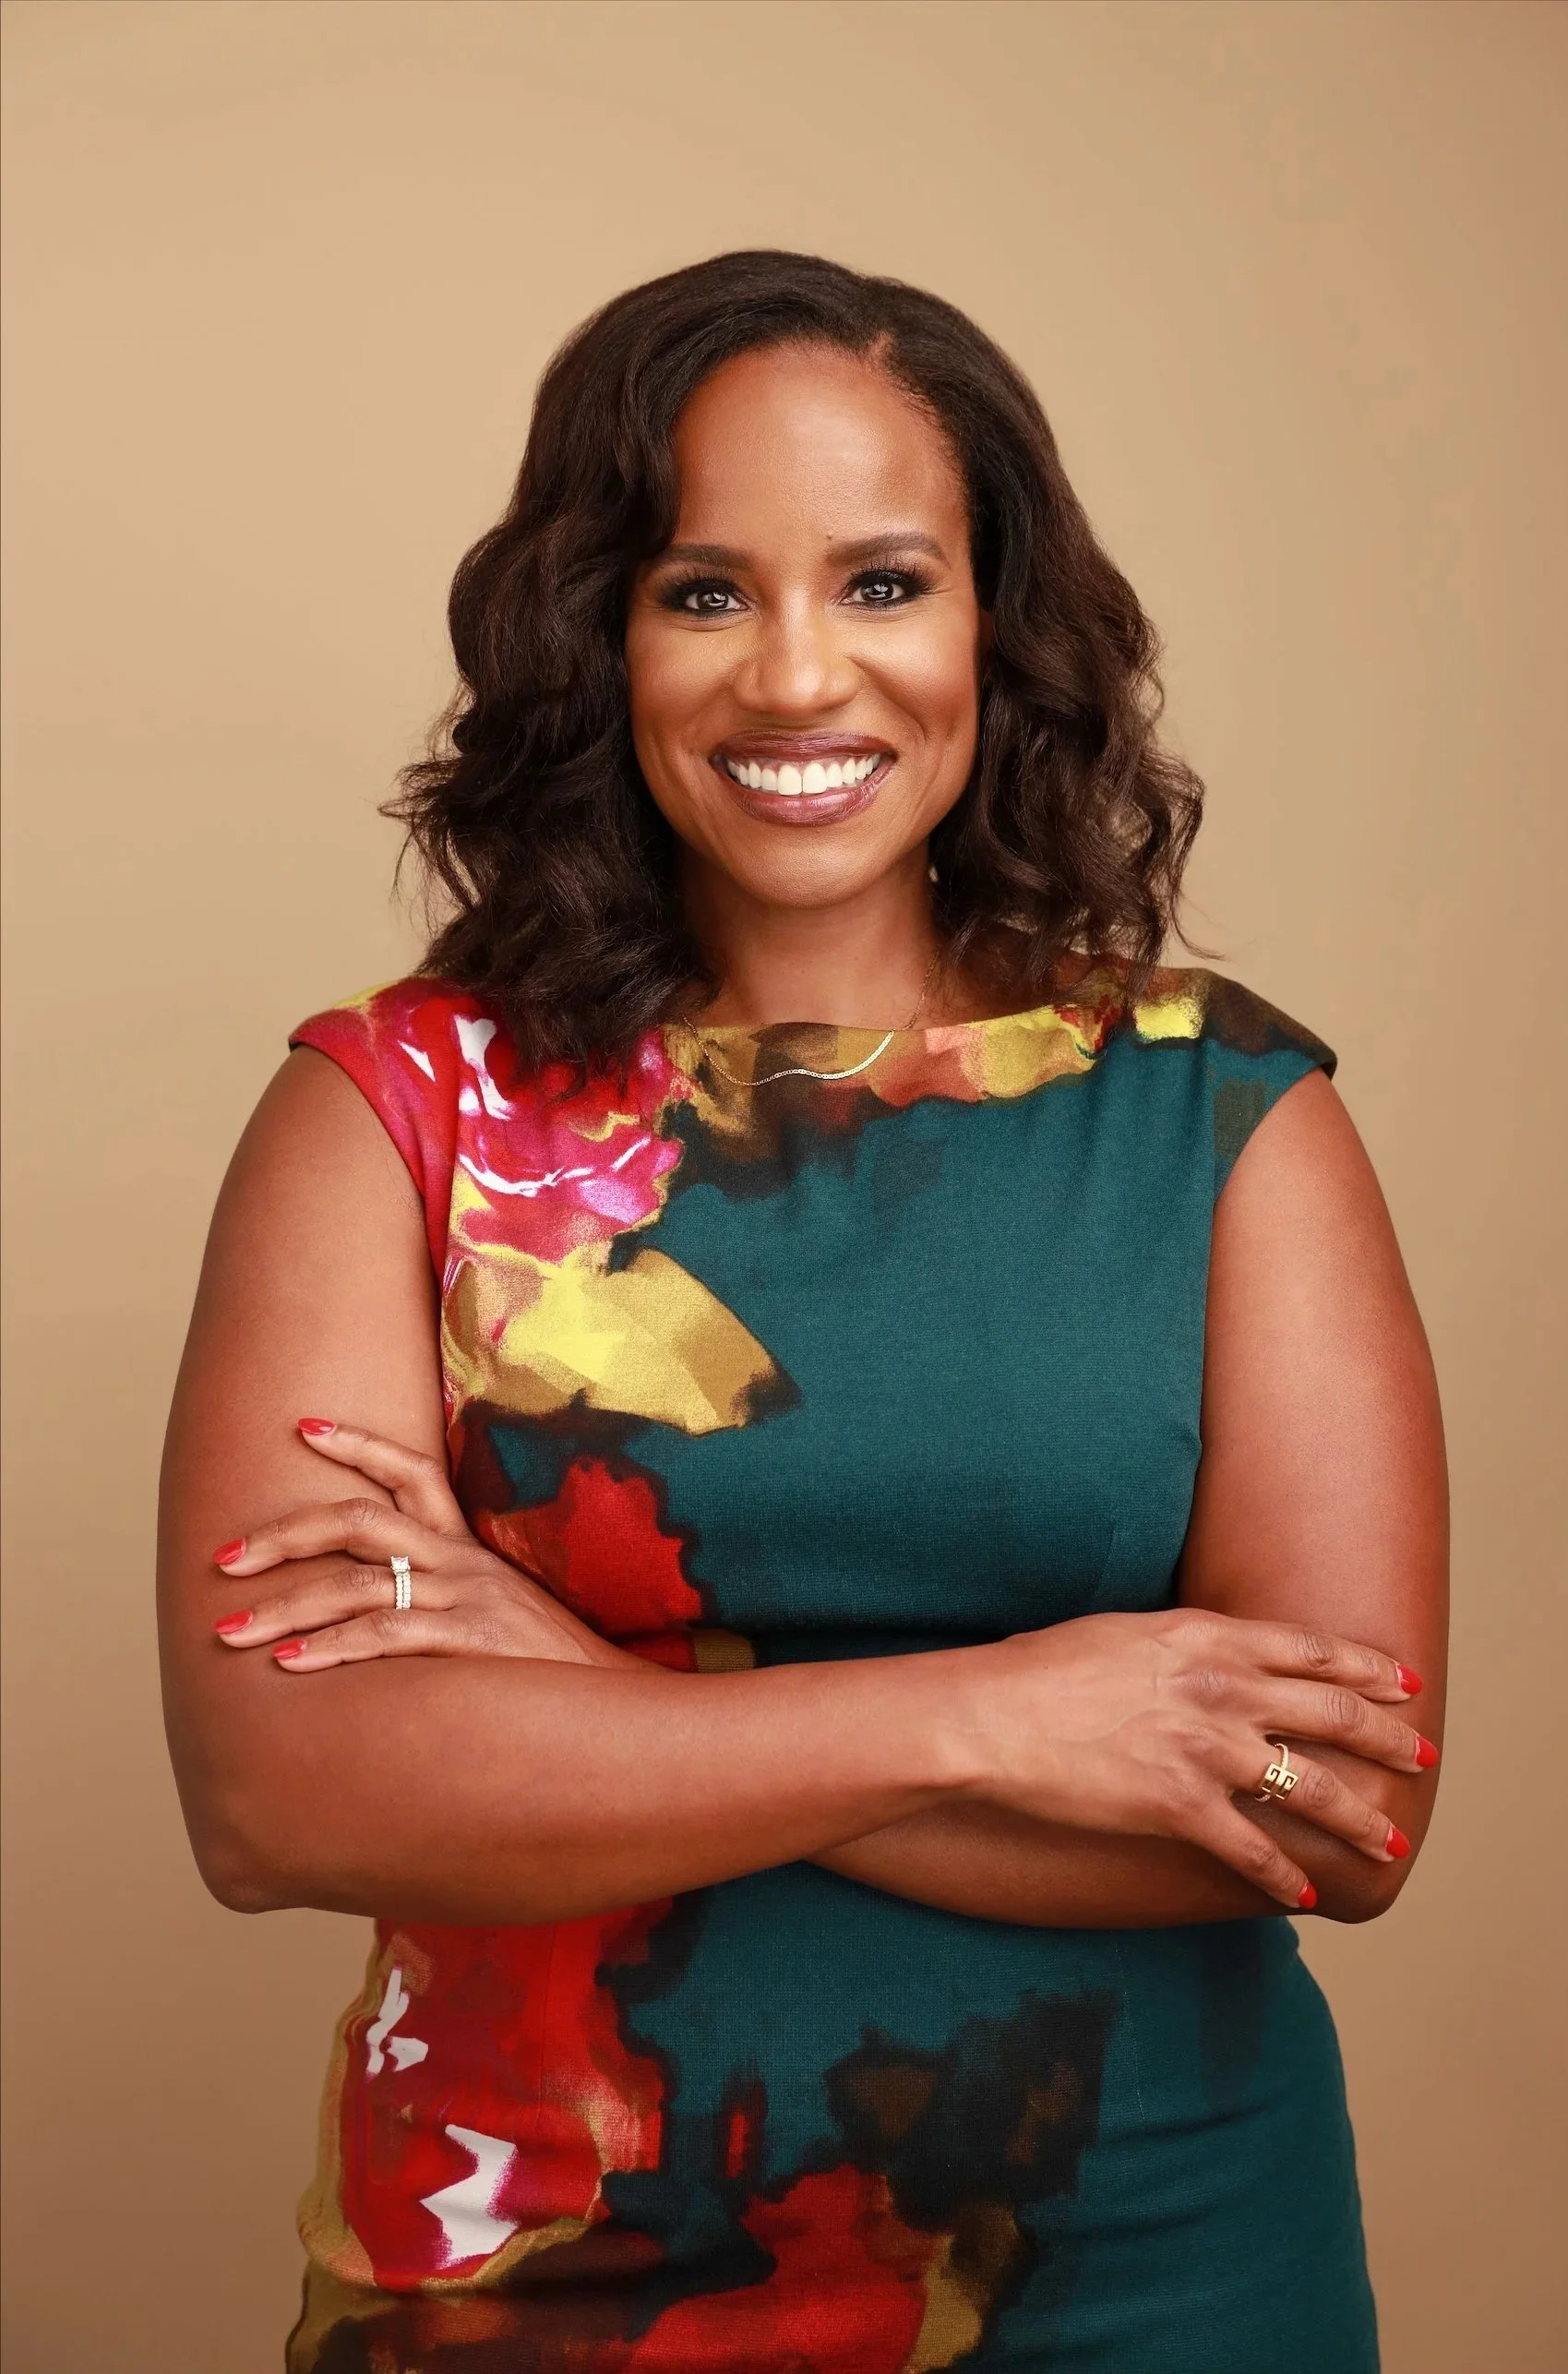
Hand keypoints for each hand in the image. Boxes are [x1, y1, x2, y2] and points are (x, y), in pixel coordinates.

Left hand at [209, 1420, 632, 1672]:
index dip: (358, 1443)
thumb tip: (376, 1615)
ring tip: (228, 1629)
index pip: (412, 1470)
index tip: (303, 1424)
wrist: (617, 1706)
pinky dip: (332, 1647)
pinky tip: (290, 1664)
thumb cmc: (545, 1672)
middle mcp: (462, 1561)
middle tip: (223, 1557)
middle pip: (359, 1522)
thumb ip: (440, 1605)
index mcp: (467, 1548)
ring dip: (285, 1607)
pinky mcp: (475, 1640)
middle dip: (283, 1536)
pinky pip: (389, 1634)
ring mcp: (469, 1598)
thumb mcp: (496, 1617)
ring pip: (358, 1584)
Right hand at [968, 1609, 1435, 1909]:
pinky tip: (1307, 1894)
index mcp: (1207, 1637)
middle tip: (1422, 1758)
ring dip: (1360, 1819)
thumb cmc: (1040, 1669)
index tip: (1405, 1683)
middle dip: (1389, 1739)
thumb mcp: (1126, 1631)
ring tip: (1389, 1841)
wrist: (992, 1717)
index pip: (1313, 1650)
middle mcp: (1221, 1689)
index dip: (1369, 1668)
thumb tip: (1214, 1659)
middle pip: (1332, 1713)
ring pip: (1312, 1787)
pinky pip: (1253, 1850)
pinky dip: (1286, 1878)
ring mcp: (1206, 1749)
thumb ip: (1185, 1646)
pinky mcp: (1181, 1807)